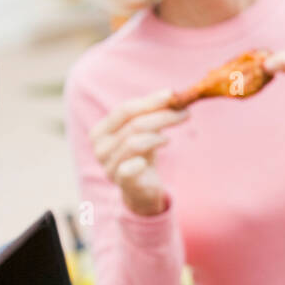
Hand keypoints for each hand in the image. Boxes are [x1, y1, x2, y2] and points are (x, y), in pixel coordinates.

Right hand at [90, 89, 187, 216]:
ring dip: (158, 135)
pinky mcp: (122, 183)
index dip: (149, 101)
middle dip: (161, 116)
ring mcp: (109, 166)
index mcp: (100, 131)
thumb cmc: (142, 154)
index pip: (124, 110)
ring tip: (169, 138)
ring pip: (134, 142)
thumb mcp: (145, 131)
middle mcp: (100, 148)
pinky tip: (153, 157)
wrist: (141, 189)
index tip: (172, 95)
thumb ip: (153, 113)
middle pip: (133, 124)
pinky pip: (130, 168)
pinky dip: (143, 160)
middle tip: (184, 112)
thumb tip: (174, 95)